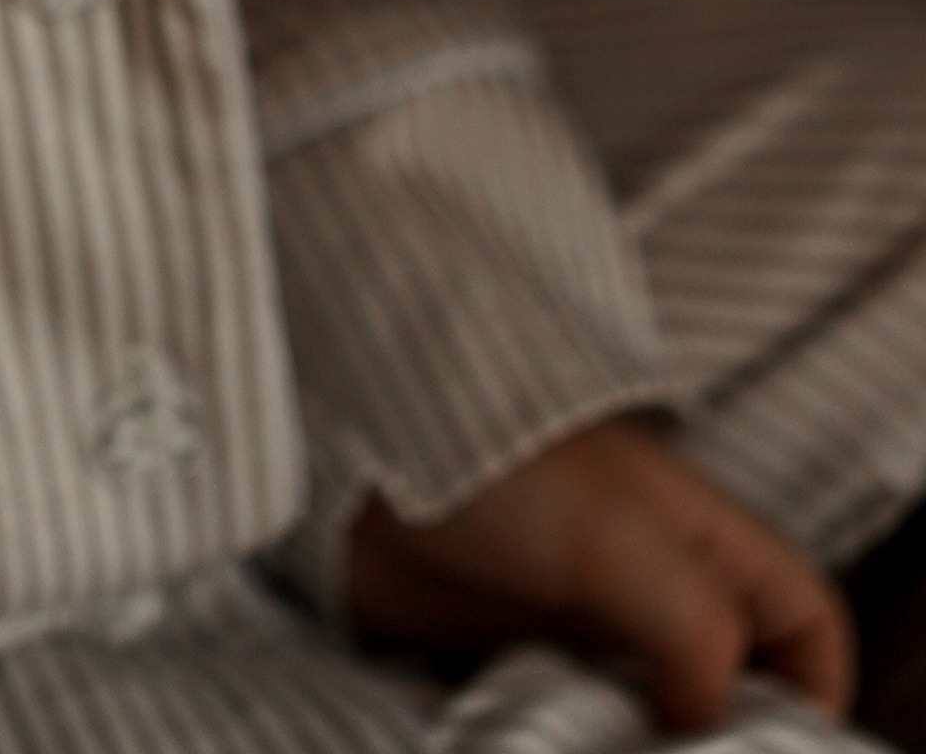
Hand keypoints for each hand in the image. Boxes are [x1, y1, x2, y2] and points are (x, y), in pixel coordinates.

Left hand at [344, 419, 854, 732]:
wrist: (361, 452)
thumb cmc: (496, 460)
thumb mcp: (621, 539)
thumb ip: (695, 630)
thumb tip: (712, 720)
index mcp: (704, 544)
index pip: (805, 625)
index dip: (814, 692)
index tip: (780, 746)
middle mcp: (656, 588)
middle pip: (733, 690)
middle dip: (721, 738)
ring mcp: (587, 623)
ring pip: (652, 719)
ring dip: (638, 748)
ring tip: (603, 752)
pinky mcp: (519, 654)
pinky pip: (571, 725)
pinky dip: (570, 747)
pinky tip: (548, 745)